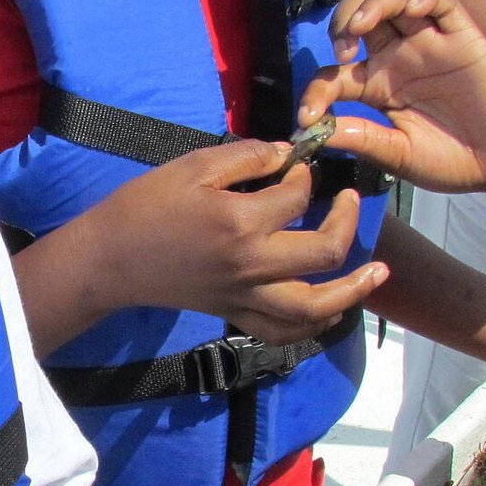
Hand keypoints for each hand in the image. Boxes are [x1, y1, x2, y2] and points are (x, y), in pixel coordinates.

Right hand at [76, 138, 386, 343]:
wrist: (110, 260)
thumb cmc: (145, 207)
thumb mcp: (192, 165)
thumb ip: (245, 156)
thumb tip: (285, 154)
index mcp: (241, 222)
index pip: (298, 196)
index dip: (306, 176)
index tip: (297, 165)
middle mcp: (251, 265)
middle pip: (325, 252)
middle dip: (346, 221)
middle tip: (347, 202)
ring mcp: (244, 295)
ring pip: (315, 306)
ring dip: (352, 291)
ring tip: (375, 273)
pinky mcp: (234, 313)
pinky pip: (283, 331)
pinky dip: (313, 325)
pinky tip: (330, 310)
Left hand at [297, 0, 485, 193]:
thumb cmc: (450, 161)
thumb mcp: (398, 155)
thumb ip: (362, 138)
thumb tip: (314, 131)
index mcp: (377, 87)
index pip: (334, 75)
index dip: (316, 90)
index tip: (307, 116)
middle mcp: (398, 59)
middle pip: (359, 16)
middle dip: (341, 21)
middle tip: (344, 52)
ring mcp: (429, 45)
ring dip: (373, 3)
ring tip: (362, 26)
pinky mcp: (462, 37)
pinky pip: (442, 2)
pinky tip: (413, 12)